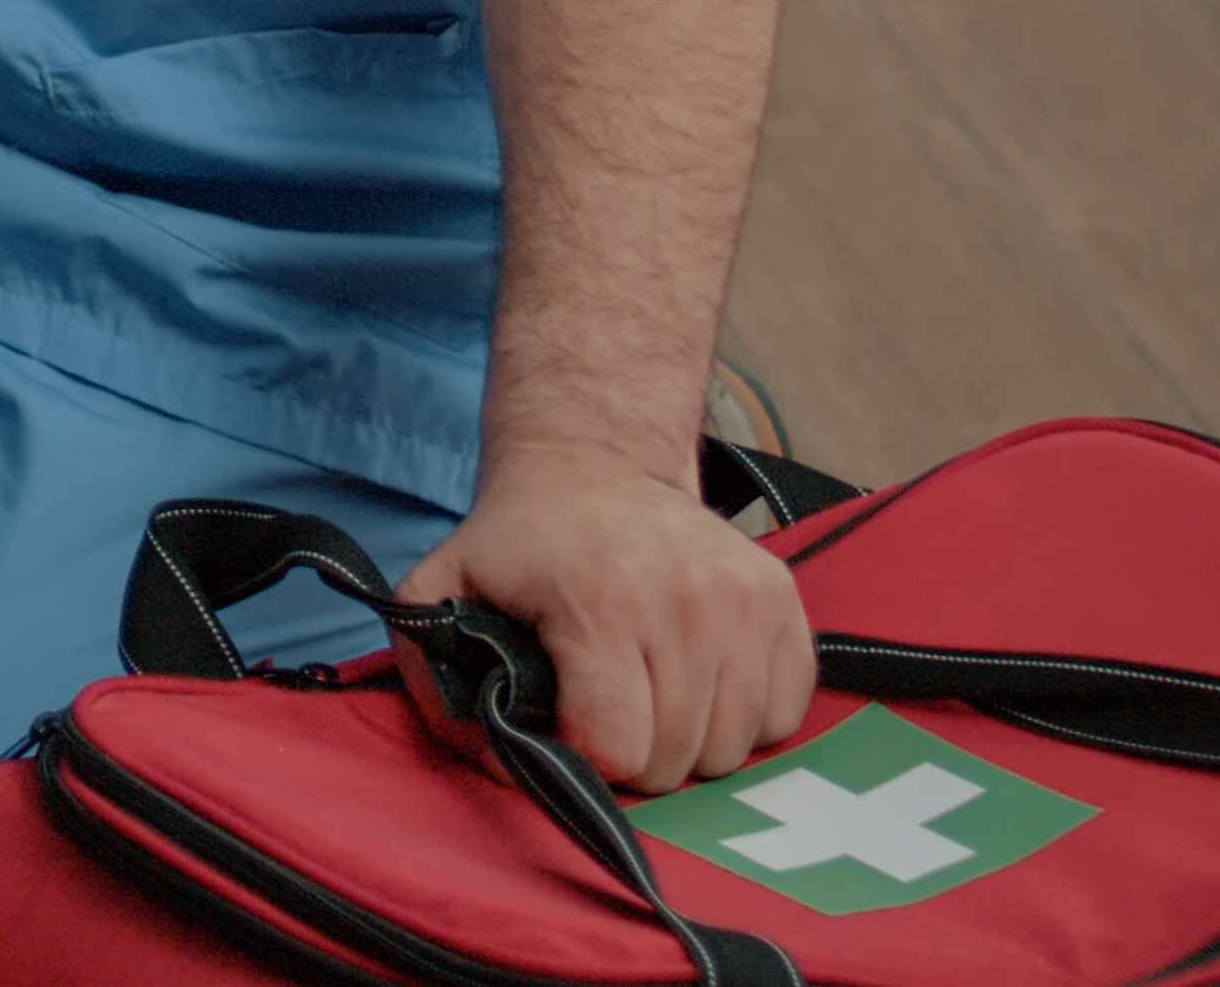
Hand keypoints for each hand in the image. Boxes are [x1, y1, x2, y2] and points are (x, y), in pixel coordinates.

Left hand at [396, 459, 813, 793]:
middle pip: (676, 758)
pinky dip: (745, 717)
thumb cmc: (520, 541)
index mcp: (601, 603)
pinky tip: (701, 680)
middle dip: (633, 756)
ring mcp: (743, 599)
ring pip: (733, 747)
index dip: (584, 757)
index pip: (618, 749)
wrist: (595, 460)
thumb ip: (434, 677)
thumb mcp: (443, 590)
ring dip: (689, 742)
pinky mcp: (781, 599)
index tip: (566, 724)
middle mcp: (685, 600)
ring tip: (650, 694)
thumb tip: (496, 759)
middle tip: (606, 709)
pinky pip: (784, 713)